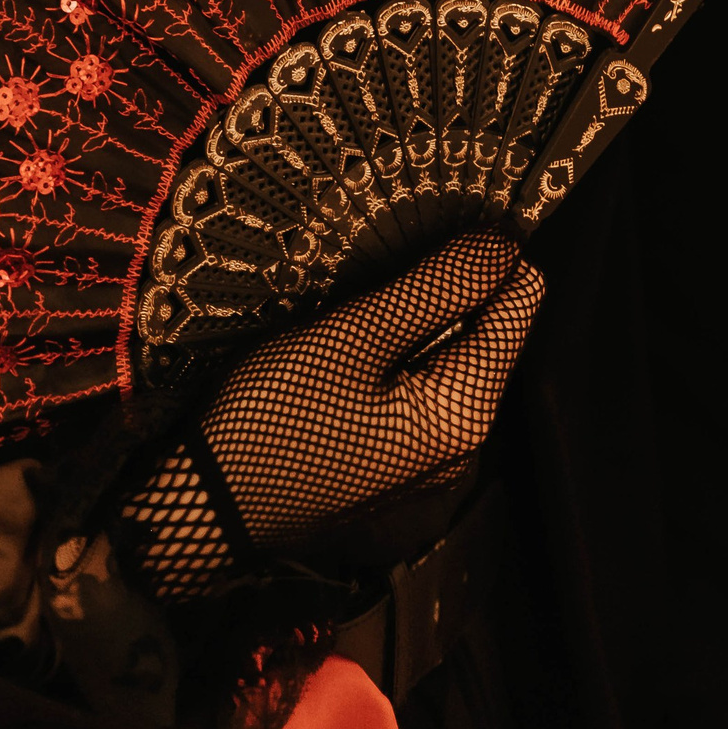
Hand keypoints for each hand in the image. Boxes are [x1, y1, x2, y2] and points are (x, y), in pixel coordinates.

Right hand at [200, 231, 543, 546]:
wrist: (206, 509)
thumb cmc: (277, 415)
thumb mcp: (353, 335)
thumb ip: (436, 288)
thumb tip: (504, 242)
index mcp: (466, 412)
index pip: (522, 303)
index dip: (494, 252)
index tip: (447, 219)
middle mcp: (466, 444)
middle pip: (490, 332)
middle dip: (456, 285)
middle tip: (395, 249)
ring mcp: (431, 462)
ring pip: (453, 359)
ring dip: (424, 318)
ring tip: (370, 291)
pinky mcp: (396, 465)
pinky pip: (421, 391)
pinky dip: (401, 356)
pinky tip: (356, 341)